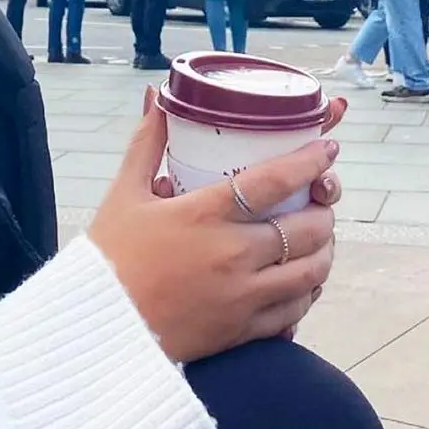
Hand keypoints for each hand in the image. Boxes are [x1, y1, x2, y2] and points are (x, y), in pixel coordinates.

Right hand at [88, 93, 340, 363]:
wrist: (101, 326)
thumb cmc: (111, 254)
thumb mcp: (125, 191)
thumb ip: (147, 142)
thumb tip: (157, 97)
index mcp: (206, 214)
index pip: (275, 180)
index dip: (309, 160)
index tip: (327, 147)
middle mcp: (233, 254)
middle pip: (306, 229)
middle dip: (324, 211)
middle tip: (321, 199)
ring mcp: (243, 297)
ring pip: (311, 272)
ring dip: (324, 252)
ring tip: (320, 238)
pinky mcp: (243, 331)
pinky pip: (294, 312)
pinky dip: (306, 293)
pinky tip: (301, 282)